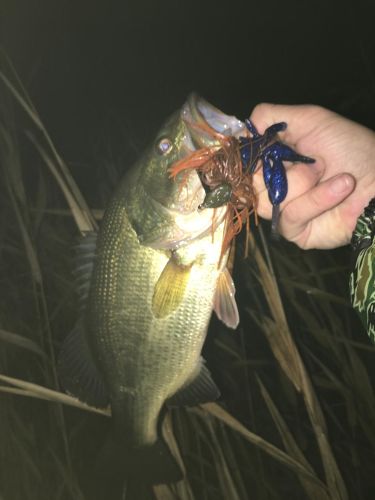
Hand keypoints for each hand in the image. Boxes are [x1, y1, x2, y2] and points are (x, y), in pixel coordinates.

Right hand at [250, 104, 374, 248]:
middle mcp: (272, 186)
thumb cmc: (352, 148)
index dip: (250, 155)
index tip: (264, 148)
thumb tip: (240, 130)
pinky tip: (340, 186)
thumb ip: (271, 116)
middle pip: (249, 181)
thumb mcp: (310, 120)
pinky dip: (317, 199)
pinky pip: (289, 215)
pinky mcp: (294, 231)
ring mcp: (281, 210)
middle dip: (283, 167)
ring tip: (329, 174)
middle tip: (313, 161)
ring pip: (267, 199)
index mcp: (272, 160)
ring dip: (303, 182)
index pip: (242, 161)